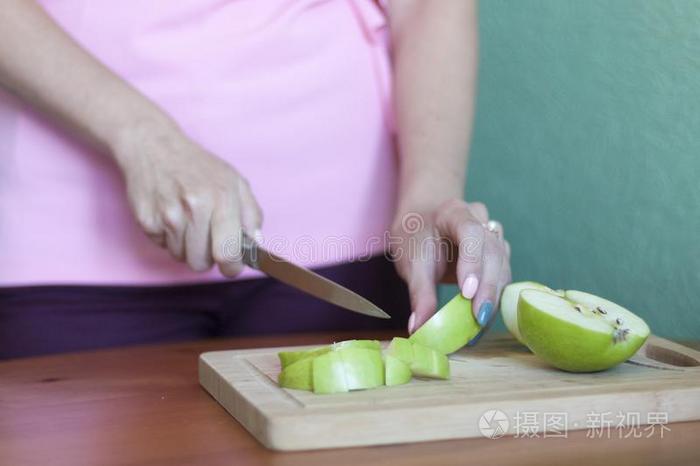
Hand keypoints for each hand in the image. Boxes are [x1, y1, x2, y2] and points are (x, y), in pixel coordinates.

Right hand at [113, 123, 262, 275]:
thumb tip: (255, 245)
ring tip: (187, 221)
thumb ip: (251, 214)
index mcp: (222, 198)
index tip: (231, 266)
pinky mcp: (146, 220)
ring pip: (181, 257)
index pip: (228, 253)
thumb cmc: (199, 167)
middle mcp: (195, 207)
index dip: (232, 267)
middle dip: (207, 256)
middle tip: (206, 235)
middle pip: (202, 263)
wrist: (154, 146)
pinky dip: (168, 237)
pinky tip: (169, 214)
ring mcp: (168, 214)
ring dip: (187, 246)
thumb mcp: (235, 181)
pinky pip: (162, 247)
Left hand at [391, 199, 511, 336]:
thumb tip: (419, 328)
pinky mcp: (498, 255)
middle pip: (492, 252)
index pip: (470, 232)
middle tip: (479, 318)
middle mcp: (480, 220)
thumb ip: (419, 294)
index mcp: (454, 213)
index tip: (467, 293)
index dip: (472, 262)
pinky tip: (483, 320)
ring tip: (480, 326)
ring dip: (494, 297)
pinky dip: (494, 298)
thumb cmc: (415, 238)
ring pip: (503, 265)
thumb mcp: (410, 262)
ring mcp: (493, 236)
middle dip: (487, 288)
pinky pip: (502, 275)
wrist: (422, 224)